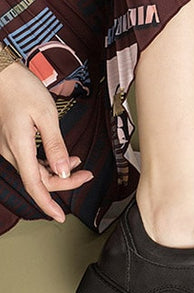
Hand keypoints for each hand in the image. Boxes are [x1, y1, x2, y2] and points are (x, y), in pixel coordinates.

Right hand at [0, 61, 93, 222]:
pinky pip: (31, 161)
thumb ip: (56, 145)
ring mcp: (10, 148)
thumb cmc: (22, 89)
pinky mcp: (12, 143)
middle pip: (38, 180)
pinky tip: (67, 158)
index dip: (47, 204)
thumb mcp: (46, 116)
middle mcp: (11, 152)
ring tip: (81, 166)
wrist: (3, 75)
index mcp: (18, 148)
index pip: (34, 185)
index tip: (60, 217)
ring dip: (59, 173)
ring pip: (36, 172)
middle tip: (87, 175)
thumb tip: (64, 170)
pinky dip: (50, 163)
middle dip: (65, 182)